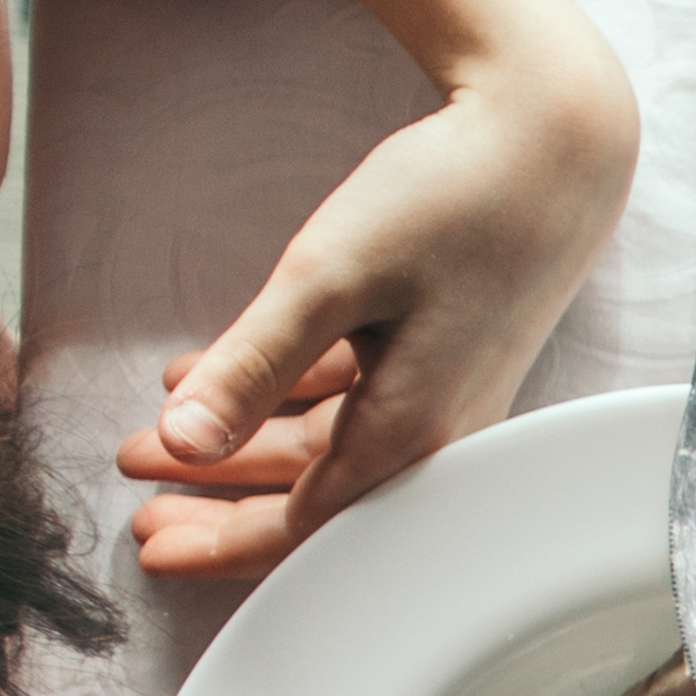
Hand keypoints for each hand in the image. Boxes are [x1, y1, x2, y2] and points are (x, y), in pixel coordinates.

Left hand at [115, 0, 636, 580]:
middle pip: (316, 495)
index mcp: (410, 430)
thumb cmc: (448, 204)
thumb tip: (178, 442)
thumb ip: (251, 364)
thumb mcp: (328, 280)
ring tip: (164, 432)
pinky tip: (231, 373)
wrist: (552, 145)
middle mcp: (436, 429)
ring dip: (245, 441)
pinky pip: (355, 400)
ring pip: (329, 445)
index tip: (151, 549)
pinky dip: (289, 397)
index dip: (223, 542)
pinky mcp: (446, 353)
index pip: (305, 523)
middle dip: (222, 500)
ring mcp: (446, 392)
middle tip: (143, 510)